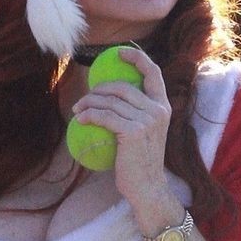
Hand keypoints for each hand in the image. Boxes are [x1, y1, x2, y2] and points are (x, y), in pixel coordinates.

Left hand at [69, 44, 172, 216]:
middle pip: (122, 87)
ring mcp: (147, 120)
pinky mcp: (133, 132)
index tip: (119, 52)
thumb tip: (111, 99)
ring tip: (77, 110)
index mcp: (163, 106)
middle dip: (98, 89)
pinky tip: (79, 119)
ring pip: (110, 102)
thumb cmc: (140, 163)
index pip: (153, 73)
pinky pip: (104, 116)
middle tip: (84, 99)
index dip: (136, 57)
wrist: (147, 187)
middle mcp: (157, 110)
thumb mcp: (144, 134)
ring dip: (88, 103)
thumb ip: (136, 115)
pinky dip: (88, 116)